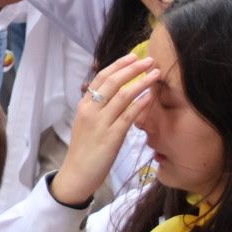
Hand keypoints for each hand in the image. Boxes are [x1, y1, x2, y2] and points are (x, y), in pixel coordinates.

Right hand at [49, 54, 157, 206]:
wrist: (76, 174)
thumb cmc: (84, 150)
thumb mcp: (87, 124)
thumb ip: (99, 108)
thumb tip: (116, 93)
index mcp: (84, 105)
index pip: (101, 78)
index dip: (118, 65)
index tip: (133, 57)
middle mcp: (90, 111)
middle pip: (112, 82)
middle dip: (132, 68)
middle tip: (149, 60)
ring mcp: (100, 123)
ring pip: (122, 96)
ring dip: (141, 82)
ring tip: (155, 74)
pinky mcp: (111, 137)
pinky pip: (128, 116)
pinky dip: (140, 103)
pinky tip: (150, 96)